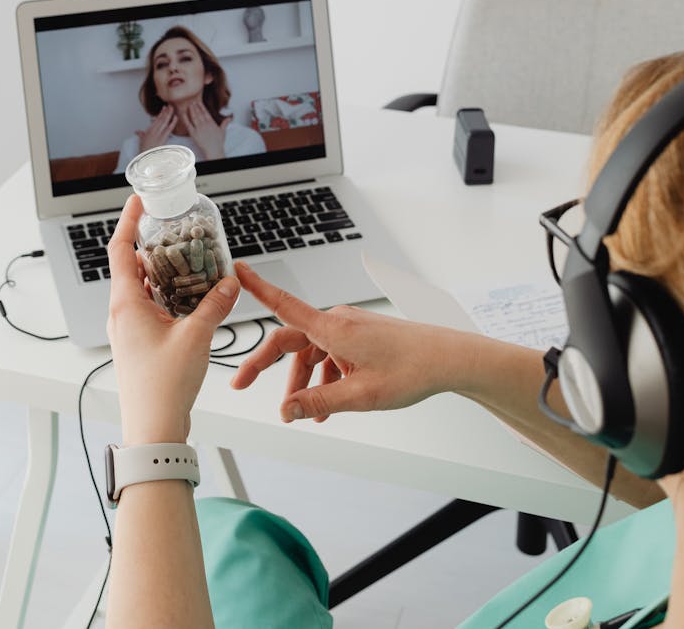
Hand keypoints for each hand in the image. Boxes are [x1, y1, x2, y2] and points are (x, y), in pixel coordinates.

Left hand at [107, 194, 239, 443]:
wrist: (152, 429)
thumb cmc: (163, 386)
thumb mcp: (196, 337)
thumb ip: (214, 305)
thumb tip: (229, 283)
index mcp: (126, 303)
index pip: (120, 249)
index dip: (127, 221)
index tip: (139, 200)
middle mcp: (122, 313)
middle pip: (131, 266)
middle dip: (152, 245)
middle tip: (174, 229)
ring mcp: (129, 329)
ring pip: (142, 287)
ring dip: (162, 271)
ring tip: (187, 259)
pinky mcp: (139, 343)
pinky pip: (149, 307)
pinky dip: (166, 294)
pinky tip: (189, 296)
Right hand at [135, 106, 176, 153]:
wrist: (146, 156)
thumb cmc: (144, 149)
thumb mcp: (141, 140)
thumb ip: (140, 134)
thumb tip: (137, 131)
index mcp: (149, 130)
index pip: (156, 120)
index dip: (161, 113)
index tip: (164, 108)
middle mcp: (154, 130)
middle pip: (161, 119)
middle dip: (166, 112)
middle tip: (170, 105)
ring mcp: (159, 133)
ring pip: (165, 121)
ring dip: (169, 114)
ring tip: (172, 108)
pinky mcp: (163, 138)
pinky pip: (169, 128)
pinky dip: (173, 122)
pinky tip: (175, 117)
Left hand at [179, 101, 229, 159]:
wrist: (214, 150)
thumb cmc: (218, 143)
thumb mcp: (223, 131)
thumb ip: (225, 123)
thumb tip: (229, 118)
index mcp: (211, 123)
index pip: (205, 112)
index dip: (201, 107)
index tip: (199, 102)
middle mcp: (205, 124)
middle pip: (199, 113)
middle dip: (196, 107)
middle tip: (192, 102)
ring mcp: (199, 128)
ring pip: (194, 117)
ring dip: (192, 110)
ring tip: (189, 105)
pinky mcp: (193, 133)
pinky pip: (188, 124)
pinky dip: (185, 118)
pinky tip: (183, 114)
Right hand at [230, 261, 473, 422]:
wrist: (448, 358)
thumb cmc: (411, 371)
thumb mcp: (361, 395)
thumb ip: (318, 402)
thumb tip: (286, 410)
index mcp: (333, 329)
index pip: (284, 305)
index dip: (257, 288)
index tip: (235, 270)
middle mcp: (337, 322)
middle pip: (290, 339)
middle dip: (267, 365)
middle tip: (242, 385)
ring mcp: (350, 328)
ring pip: (312, 351)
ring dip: (304, 380)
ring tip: (308, 413)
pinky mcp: (360, 336)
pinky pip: (331, 354)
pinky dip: (324, 377)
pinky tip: (329, 403)